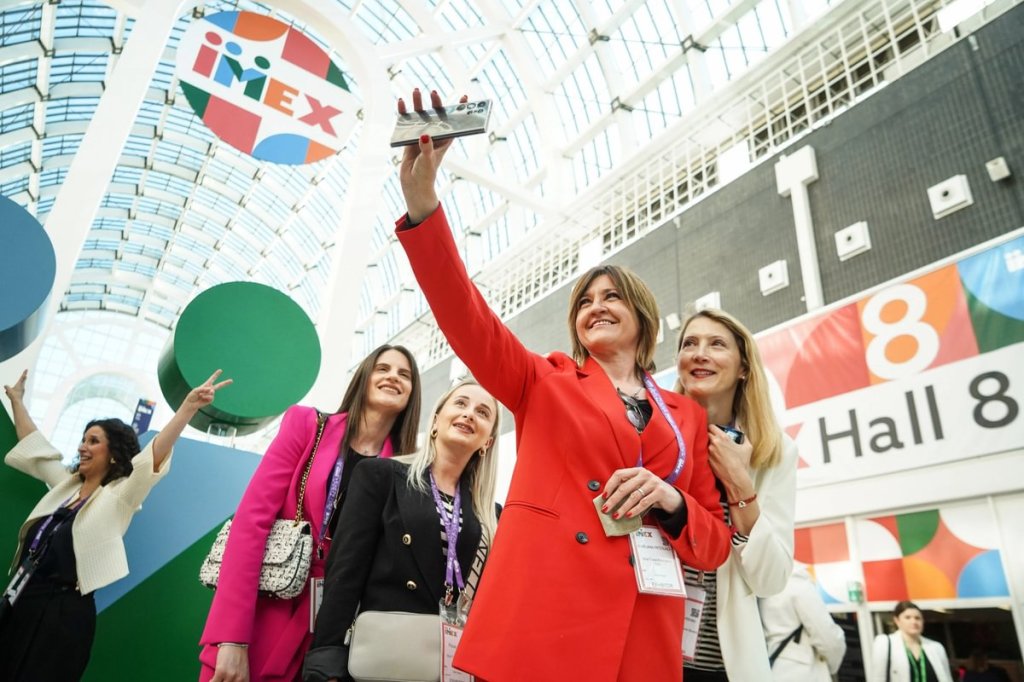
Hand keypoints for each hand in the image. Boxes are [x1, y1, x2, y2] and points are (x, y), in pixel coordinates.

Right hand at [3, 369, 27, 403]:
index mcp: (19, 384)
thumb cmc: (13, 395)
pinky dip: (15, 391)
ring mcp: (22, 391)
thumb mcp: (8, 390)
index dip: (24, 373)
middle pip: (23, 381)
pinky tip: (12, 394)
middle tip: (25, 375)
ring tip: (17, 386)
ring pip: (20, 386)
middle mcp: (22, 387)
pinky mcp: (21, 394)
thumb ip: (6, 387)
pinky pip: (18, 391)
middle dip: (23, 378)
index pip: (22, 377)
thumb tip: (5, 386)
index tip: (27, 369)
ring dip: (19, 385)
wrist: (17, 402)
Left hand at [182, 370, 232, 410]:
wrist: (191, 404)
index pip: (212, 379)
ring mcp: (211, 395)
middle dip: (225, 383)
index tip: (220, 370)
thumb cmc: (192, 396)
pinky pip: (211, 397)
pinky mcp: (210, 400)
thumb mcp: (196, 390)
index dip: (216, 374)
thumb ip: (203, 389)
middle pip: (219, 385)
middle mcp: (209, 389)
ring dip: (206, 394)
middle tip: (232, 380)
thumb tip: (211, 390)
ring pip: (212, 392)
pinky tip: (203, 399)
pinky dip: (206, 398)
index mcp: (206, 385)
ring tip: (201, 396)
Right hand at [210, 644, 248, 681]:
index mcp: (245, 680)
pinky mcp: (221, 672)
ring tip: (217, 680)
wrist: (235, 642)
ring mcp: (230, 676)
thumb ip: (240, 679)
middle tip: (221, 680)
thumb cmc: (239, 656)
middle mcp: (238, 680)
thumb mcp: (244, 670)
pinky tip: (211, 679)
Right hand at [397, 89, 467, 222]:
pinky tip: (401, 104)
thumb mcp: (428, 161)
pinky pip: (407, 122)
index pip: (455, 123)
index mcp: (444, 141)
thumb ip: (427, 148)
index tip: (465, 97)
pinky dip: (404, 113)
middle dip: (436, 103)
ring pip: (421, 116)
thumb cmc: (426, 174)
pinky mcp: (410, 138)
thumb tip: (424, 135)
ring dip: (419, 104)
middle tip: (433, 92)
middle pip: (437, 116)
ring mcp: (422, 136)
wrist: (413, 184)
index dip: (460, 111)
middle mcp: (434, 136)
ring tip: (415, 91)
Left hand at [601, 467, 682, 518]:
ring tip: (616, 515)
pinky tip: (628, 515)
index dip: (610, 485)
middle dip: (613, 500)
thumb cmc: (651, 492)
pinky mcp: (660, 491)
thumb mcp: (639, 487)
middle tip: (606, 509)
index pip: (619, 474)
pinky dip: (635, 510)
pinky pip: (644, 502)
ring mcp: (653, 482)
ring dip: (623, 507)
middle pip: (624, 487)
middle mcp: (644, 474)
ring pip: (633, 496)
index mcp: (637, 471)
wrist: (672, 498)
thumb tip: (608, 499)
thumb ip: (627, 489)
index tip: (603, 496)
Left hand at [707, 425, 753, 497]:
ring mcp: (709, 451)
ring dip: (709, 444)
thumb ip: (743, 436)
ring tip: (715, 448)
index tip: (715, 430)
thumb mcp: (747, 447)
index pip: (711, 426)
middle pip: (706, 434)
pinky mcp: (707, 459)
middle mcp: (713, 443)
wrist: (735, 477)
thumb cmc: (742, 463)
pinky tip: (714, 456)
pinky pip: (705, 453)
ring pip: (705, 443)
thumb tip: (740, 428)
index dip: (713, 428)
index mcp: (722, 437)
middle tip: (715, 439)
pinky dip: (708, 453)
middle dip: (710, 435)